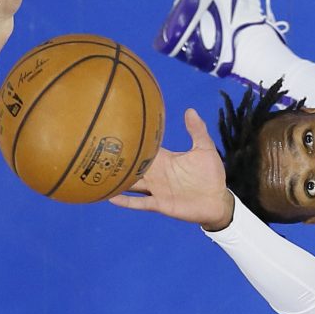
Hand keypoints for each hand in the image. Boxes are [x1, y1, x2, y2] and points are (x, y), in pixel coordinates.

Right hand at [108, 107, 239, 229]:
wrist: (217, 201)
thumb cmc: (211, 175)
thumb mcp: (205, 149)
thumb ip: (197, 131)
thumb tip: (190, 110)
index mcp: (165, 160)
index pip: (145, 148)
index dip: (133, 141)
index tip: (116, 130)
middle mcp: (156, 174)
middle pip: (133, 165)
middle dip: (118, 159)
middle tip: (96, 149)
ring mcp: (156, 189)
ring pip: (131, 184)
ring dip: (117, 179)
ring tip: (97, 172)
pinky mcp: (159, 204)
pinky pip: (139, 202)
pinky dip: (125, 200)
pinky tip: (111, 196)